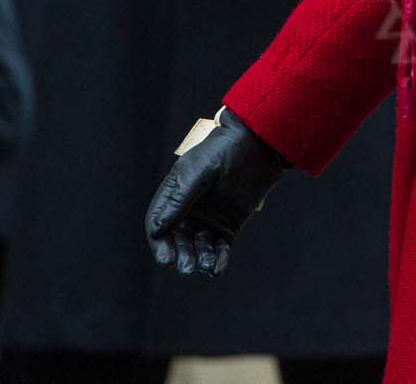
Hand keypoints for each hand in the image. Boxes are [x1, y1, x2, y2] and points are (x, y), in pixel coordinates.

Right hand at [144, 107, 289, 276]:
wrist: (259, 145)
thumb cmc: (224, 151)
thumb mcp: (198, 172)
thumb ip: (180, 198)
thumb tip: (157, 229)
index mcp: (174, 195)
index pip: (158, 224)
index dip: (160, 242)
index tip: (165, 256)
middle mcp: (188, 210)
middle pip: (177, 239)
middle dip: (180, 255)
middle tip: (185, 267)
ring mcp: (209, 219)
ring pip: (198, 247)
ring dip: (199, 259)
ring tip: (204, 269)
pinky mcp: (229, 225)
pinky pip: (220, 247)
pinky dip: (218, 259)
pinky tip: (217, 269)